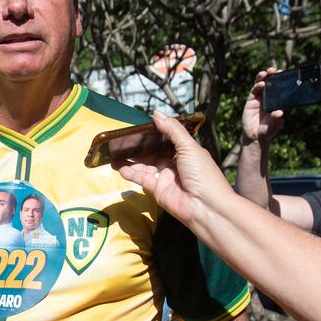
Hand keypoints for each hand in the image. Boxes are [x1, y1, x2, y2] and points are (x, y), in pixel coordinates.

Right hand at [111, 112, 236, 227]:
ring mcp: (166, 177)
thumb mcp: (189, 147)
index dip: (154, 133)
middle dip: (140, 147)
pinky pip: (143, 179)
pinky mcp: (158, 190)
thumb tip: (156, 114)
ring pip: (146, 165)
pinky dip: (131, 173)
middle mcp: (175, 163)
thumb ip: (172, 130)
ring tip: (116, 154)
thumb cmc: (203, 174)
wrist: (205, 207)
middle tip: (123, 140)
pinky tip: (121, 168)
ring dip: (132, 160)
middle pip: (154, 152)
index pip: (167, 139)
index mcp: (186, 151)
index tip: (140, 128)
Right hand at [241, 68, 284, 144]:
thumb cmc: (266, 131)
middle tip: (274, 70)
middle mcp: (268, 98)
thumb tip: (279, 112)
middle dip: (272, 75)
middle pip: (270, 83)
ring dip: (263, 78)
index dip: (281, 80)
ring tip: (265, 73)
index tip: (284, 73)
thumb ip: (276, 120)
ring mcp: (259, 99)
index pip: (279, 88)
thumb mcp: (273, 126)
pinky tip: (261, 84)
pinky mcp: (251, 101)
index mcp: (276, 102)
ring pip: (261, 84)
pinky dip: (257, 86)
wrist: (254, 137)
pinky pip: (254, 91)